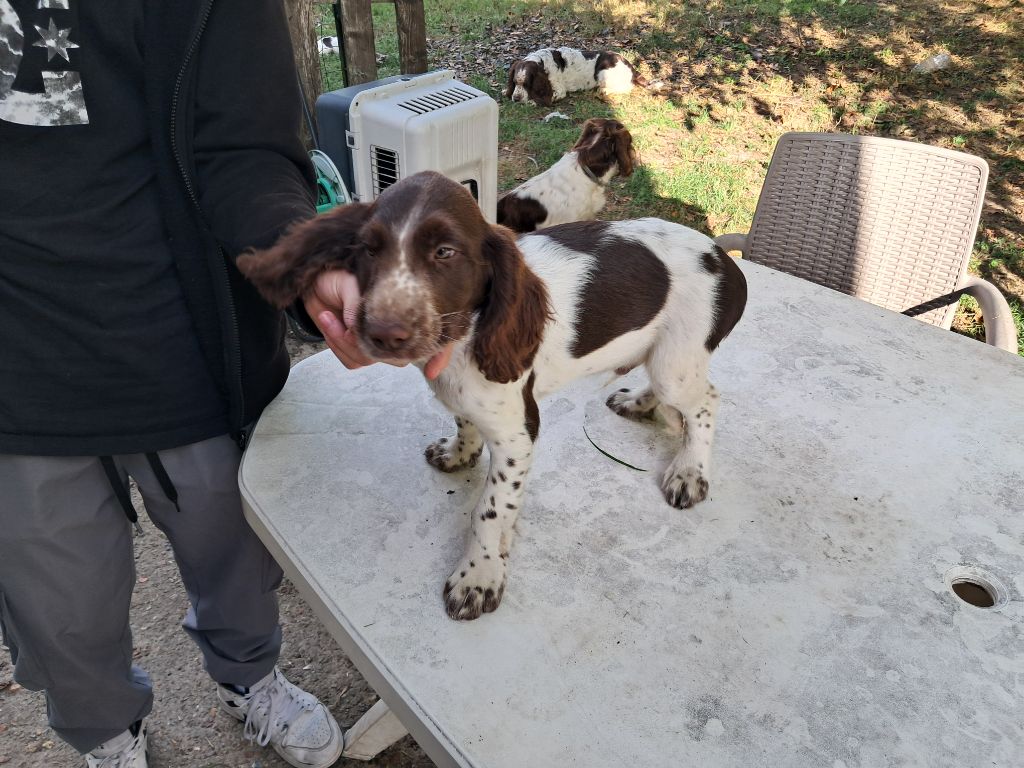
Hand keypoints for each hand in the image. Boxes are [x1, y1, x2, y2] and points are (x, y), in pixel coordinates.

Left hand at [302, 270, 454, 379]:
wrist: (316, 282)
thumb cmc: (340, 277)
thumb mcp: (350, 282)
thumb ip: (356, 305)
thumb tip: (355, 329)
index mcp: (404, 312)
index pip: (433, 337)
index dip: (439, 356)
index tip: (431, 371)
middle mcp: (393, 333)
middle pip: (397, 357)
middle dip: (369, 344)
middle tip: (346, 323)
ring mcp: (375, 345)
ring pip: (369, 359)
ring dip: (343, 341)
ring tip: (326, 315)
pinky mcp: (355, 352)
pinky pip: (351, 362)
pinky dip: (334, 343)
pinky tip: (326, 320)